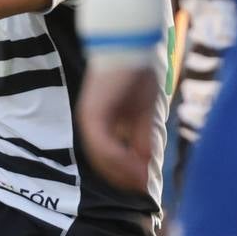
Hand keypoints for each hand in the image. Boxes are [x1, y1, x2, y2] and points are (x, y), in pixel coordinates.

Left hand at [75, 60, 162, 190]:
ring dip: (123, 173)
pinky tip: (136, 168)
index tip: (143, 186)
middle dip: (124, 178)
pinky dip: (120, 160)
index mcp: (103, 123)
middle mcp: (92, 124)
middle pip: (104, 163)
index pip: (110, 159)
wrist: (129, 46)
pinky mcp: (92, 115)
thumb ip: (142, 139)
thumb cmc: (138, 73)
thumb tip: (146, 165)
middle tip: (143, 189)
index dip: (126, 174)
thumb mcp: (144, 113)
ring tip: (141, 183)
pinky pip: (103, 146)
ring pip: (102, 159)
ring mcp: (90, 120)